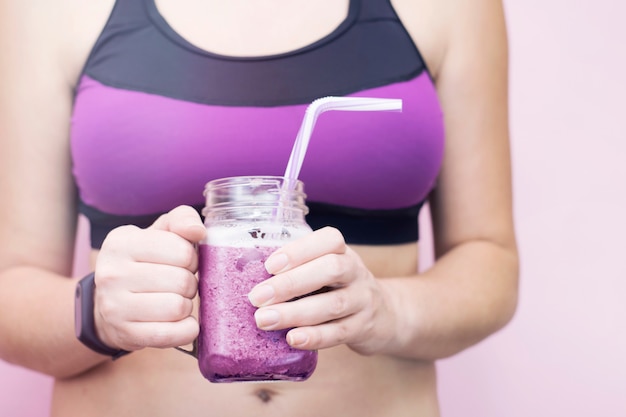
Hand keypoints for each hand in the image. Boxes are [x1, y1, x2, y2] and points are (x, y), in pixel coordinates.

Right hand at [93, 205, 205, 351]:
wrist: (109, 302)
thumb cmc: (144, 261)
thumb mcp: (159, 232)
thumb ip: (181, 220)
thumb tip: (198, 231)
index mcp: (121, 242)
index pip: (182, 250)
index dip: (191, 257)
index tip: (183, 261)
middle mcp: (111, 273)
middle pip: (182, 281)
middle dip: (190, 282)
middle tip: (181, 283)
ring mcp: (115, 306)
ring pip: (178, 307)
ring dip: (187, 305)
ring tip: (176, 299)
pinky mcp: (126, 334)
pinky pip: (172, 335)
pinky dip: (186, 329)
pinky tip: (181, 321)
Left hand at [248, 227, 396, 354]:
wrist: (384, 314)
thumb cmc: (337, 287)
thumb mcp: (324, 268)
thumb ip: (296, 267)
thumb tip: (244, 273)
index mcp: (342, 251)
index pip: (329, 240)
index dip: (299, 250)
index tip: (269, 265)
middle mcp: (356, 271)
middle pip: (330, 270)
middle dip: (290, 283)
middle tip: (256, 297)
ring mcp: (362, 300)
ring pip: (333, 304)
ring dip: (295, 313)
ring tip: (264, 320)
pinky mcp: (363, 328)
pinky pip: (340, 333)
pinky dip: (315, 336)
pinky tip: (293, 339)